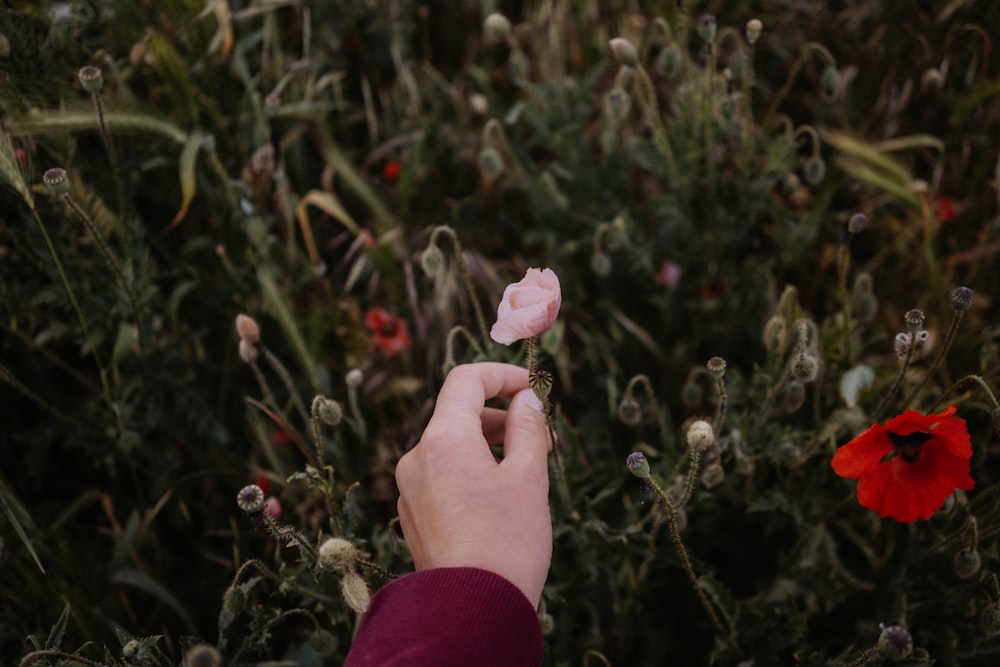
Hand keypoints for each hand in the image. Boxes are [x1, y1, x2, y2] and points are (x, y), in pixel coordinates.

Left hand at [394, 362, 552, 606]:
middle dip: (500, 416)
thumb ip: (528, 428)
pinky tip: (498, 499)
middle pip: (457, 413)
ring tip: (524, 470)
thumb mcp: (529, 477)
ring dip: (486, 445)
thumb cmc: (507, 541)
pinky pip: (441, 475)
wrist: (472, 610)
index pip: (466, 380)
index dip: (501, 375)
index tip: (531, 387)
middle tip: (540, 437)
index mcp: (443, 439)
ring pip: (450, 446)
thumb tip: (527, 399)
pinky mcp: (412, 515)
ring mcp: (410, 488)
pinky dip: (469, 471)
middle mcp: (417, 457)